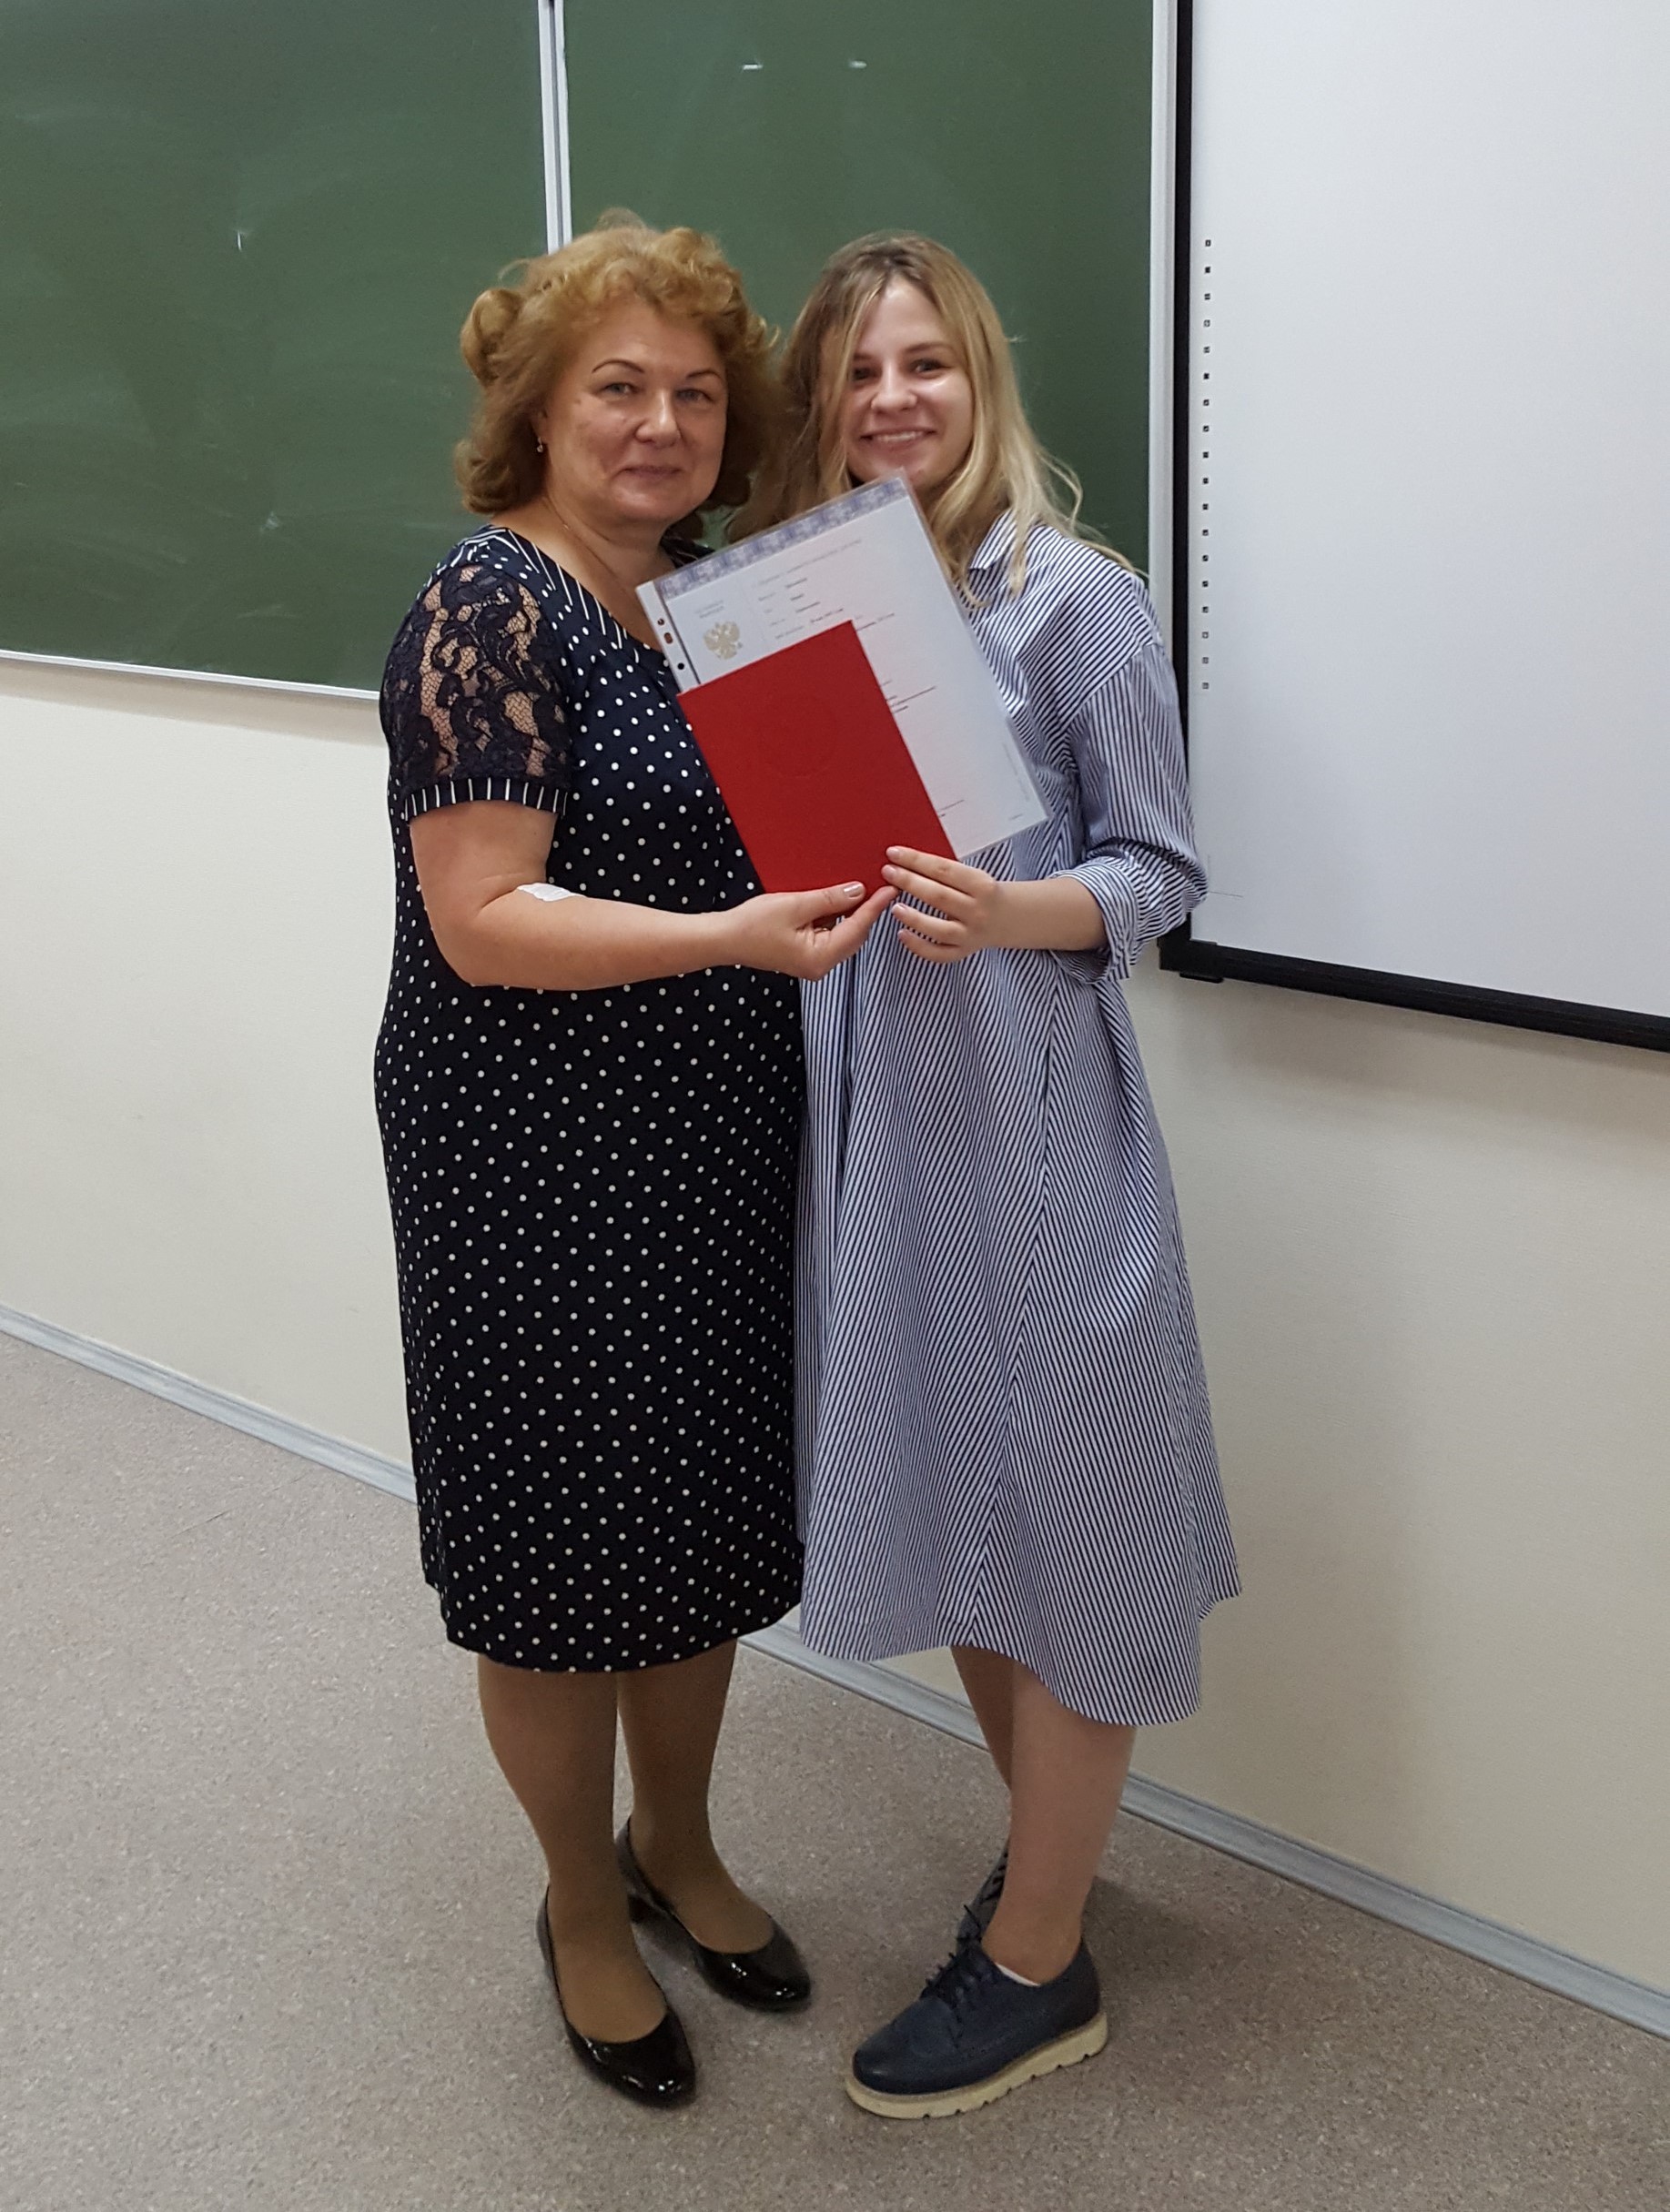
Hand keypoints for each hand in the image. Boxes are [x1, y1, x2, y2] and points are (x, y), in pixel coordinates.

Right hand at [724, 881, 895, 979]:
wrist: (723, 939)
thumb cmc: (751, 926)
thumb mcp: (794, 905)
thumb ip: (829, 899)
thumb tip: (857, 891)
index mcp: (820, 958)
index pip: (857, 928)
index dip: (874, 906)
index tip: (891, 889)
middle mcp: (821, 966)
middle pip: (854, 935)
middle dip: (865, 910)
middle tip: (879, 884)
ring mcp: (813, 962)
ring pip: (843, 934)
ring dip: (849, 913)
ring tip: (858, 888)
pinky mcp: (805, 955)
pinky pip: (829, 935)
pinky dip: (835, 919)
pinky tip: (835, 901)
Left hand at [883, 847, 1010, 962]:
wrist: (1010, 917)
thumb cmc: (984, 892)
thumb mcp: (974, 875)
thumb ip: (945, 871)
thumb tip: (907, 862)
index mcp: (981, 885)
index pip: (944, 870)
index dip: (916, 860)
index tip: (895, 853)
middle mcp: (977, 911)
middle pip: (938, 896)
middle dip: (909, 882)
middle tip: (888, 872)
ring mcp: (970, 934)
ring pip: (938, 929)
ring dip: (914, 918)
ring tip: (895, 907)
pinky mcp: (963, 951)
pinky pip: (939, 953)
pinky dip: (919, 947)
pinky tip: (902, 934)